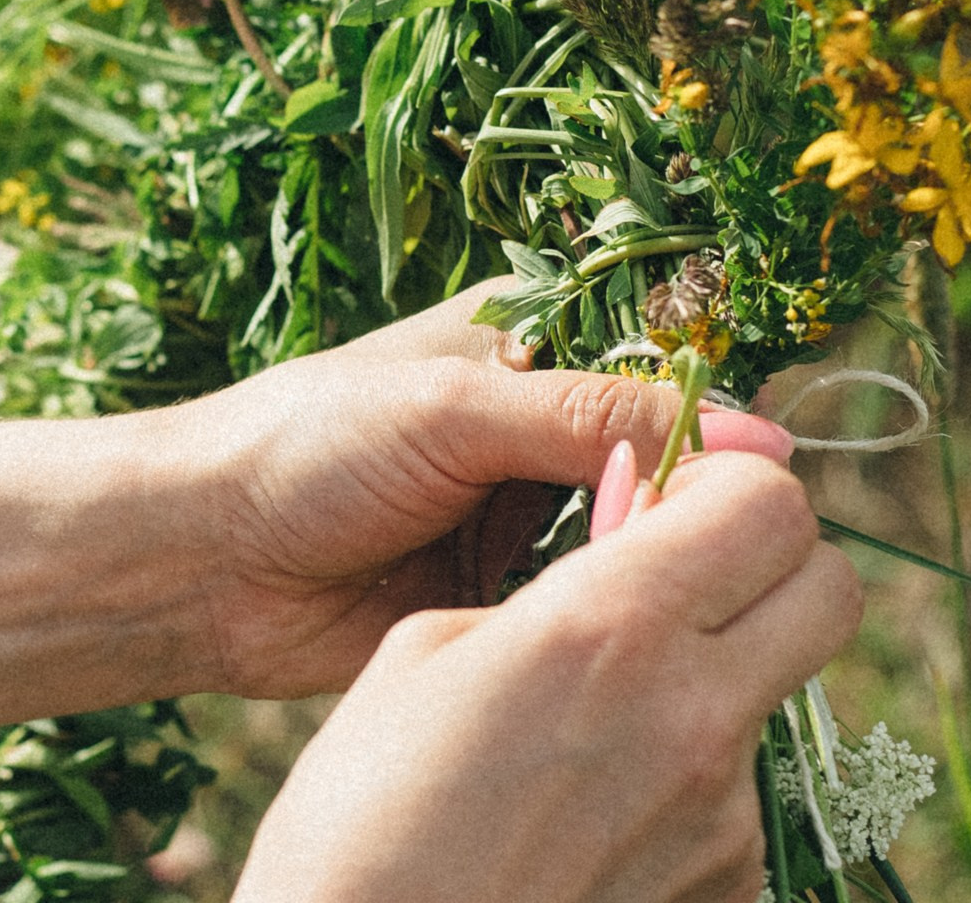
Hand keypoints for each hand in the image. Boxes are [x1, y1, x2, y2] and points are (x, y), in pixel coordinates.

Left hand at [166, 279, 794, 698]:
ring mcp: (525, 511)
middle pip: (664, 453)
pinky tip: (631, 633)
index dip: (721, 408)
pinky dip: (608, 616)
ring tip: (669, 586)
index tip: (772, 467)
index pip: (668, 357)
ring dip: (650, 561)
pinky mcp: (507, 594)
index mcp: (532, 338)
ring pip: (636, 533)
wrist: (198, 563)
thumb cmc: (308, 447)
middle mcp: (539, 420)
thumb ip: (600, 416)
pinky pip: (590, 602)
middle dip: (691, 498)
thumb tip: (759, 439)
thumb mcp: (458, 409)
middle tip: (729, 544)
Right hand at [233, 450, 863, 902]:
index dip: (729, 484)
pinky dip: (680, 788)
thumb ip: (553, 580)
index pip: (771, 501)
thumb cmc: (357, 823)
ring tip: (584, 740)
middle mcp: (697, 716)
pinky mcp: (730, 893)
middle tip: (684, 582)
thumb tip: (634, 527)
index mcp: (614, 626)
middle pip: (831, 589)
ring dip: (710, 687)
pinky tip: (586, 820)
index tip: (674, 500)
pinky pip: (735, 802)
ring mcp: (725, 820)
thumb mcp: (425, 651)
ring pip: (773, 699)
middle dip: (772, 564)